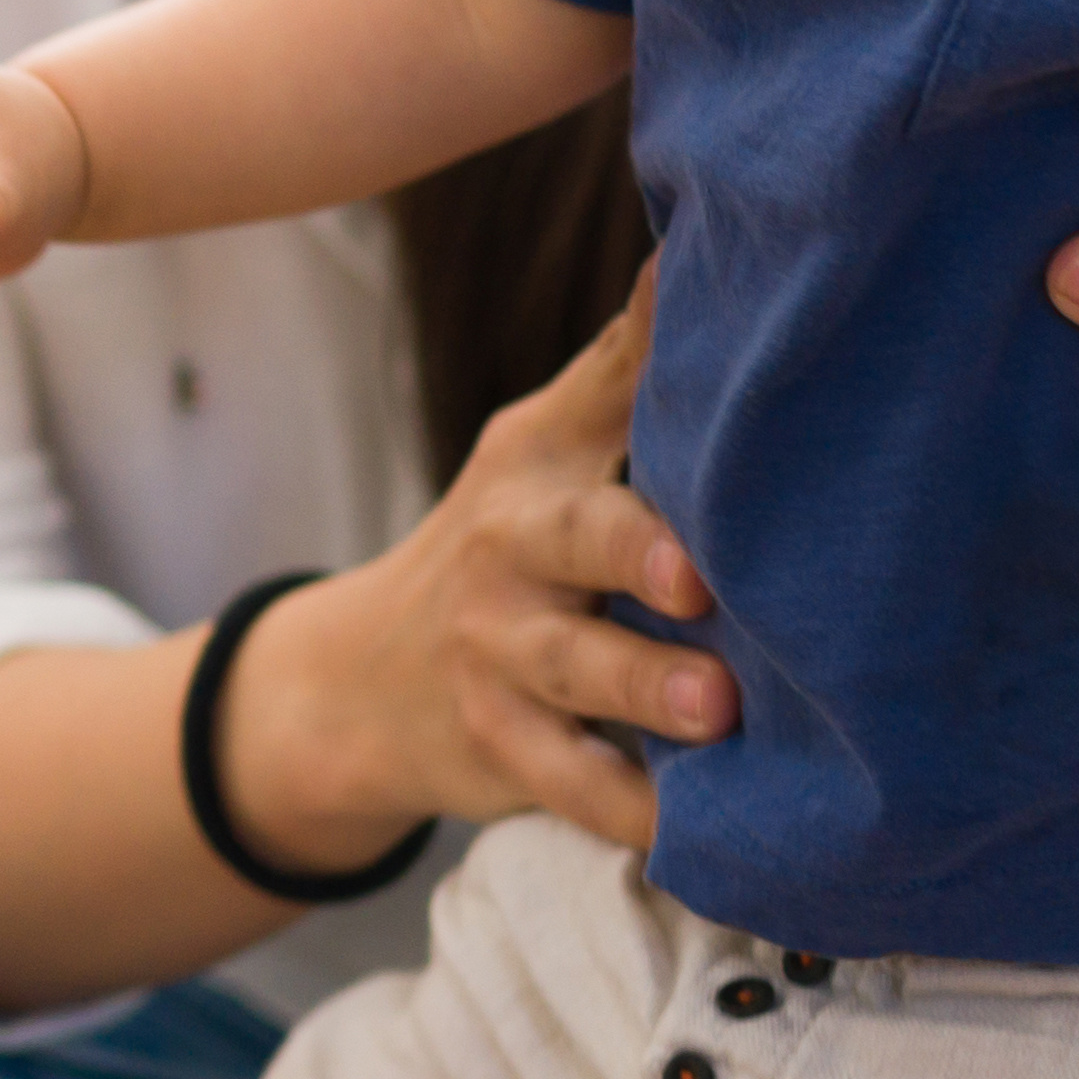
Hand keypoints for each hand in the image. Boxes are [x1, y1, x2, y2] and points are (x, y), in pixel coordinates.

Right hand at [211, 274, 739, 861]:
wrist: (361, 680)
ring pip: (574, 671)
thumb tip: (701, 244)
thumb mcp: (546, 444)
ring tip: (717, 708)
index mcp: (542, 461)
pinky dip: (627, 814)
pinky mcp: (499, 748)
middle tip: (700, 575)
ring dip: (645, 690)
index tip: (709, 310)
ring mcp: (500, 653)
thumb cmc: (509, 540)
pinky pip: (566, 785)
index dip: (654, 358)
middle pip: (579, 537)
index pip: (602, 394)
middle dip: (637, 551)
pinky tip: (689, 834)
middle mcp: (515, 547)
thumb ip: (629, 363)